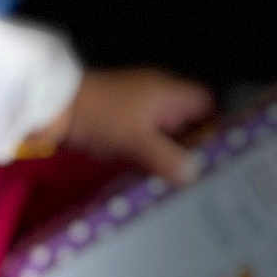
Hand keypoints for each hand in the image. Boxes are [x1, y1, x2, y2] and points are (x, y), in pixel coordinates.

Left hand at [59, 67, 217, 187]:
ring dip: (170, 153)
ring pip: (164, 132)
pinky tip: (154, 177)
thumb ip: (168, 157)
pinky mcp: (117, 120)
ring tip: (187, 184)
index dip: (217, 126)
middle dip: (195, 146)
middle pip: (187, 121)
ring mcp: (135, 107)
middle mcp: (156, 96)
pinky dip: (148, 154)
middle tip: (210, 177)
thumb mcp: (137, 139)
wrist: (52, 105)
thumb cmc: (101, 115)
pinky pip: (143, 137)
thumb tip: (195, 174)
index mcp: (168, 92)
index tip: (225, 155)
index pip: (207, 104)